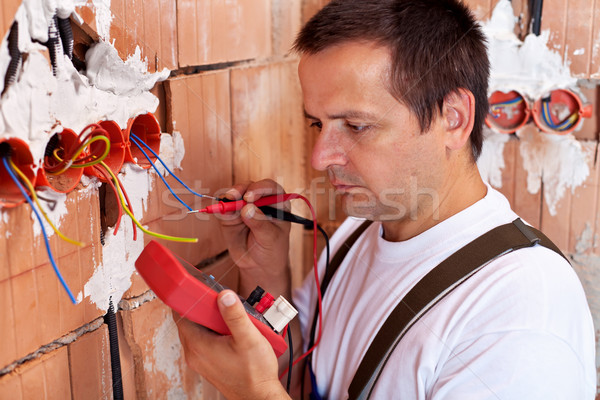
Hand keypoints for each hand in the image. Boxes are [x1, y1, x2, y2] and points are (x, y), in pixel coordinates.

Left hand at [176, 290, 290, 399]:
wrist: (259, 396)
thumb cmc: (254, 373)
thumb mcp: (248, 338)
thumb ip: (235, 315)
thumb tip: (224, 296)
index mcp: (198, 346)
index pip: (181, 315)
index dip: (189, 299)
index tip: (199, 289)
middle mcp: (194, 354)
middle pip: (189, 321)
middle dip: (204, 308)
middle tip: (222, 303)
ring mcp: (200, 360)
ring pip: (198, 331)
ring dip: (211, 320)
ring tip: (231, 319)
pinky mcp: (208, 363)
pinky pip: (204, 341)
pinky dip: (214, 332)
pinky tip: (232, 332)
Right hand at [218, 180, 291, 295]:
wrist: (258, 265)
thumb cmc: (272, 250)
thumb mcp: (270, 239)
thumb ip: (260, 224)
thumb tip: (247, 209)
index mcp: (277, 203)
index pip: (271, 188)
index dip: (260, 188)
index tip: (250, 196)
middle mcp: (260, 201)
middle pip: (250, 187)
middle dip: (241, 189)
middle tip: (233, 197)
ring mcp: (244, 206)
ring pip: (235, 194)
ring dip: (229, 197)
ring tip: (226, 206)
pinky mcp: (230, 215)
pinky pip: (223, 207)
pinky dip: (220, 208)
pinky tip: (221, 212)